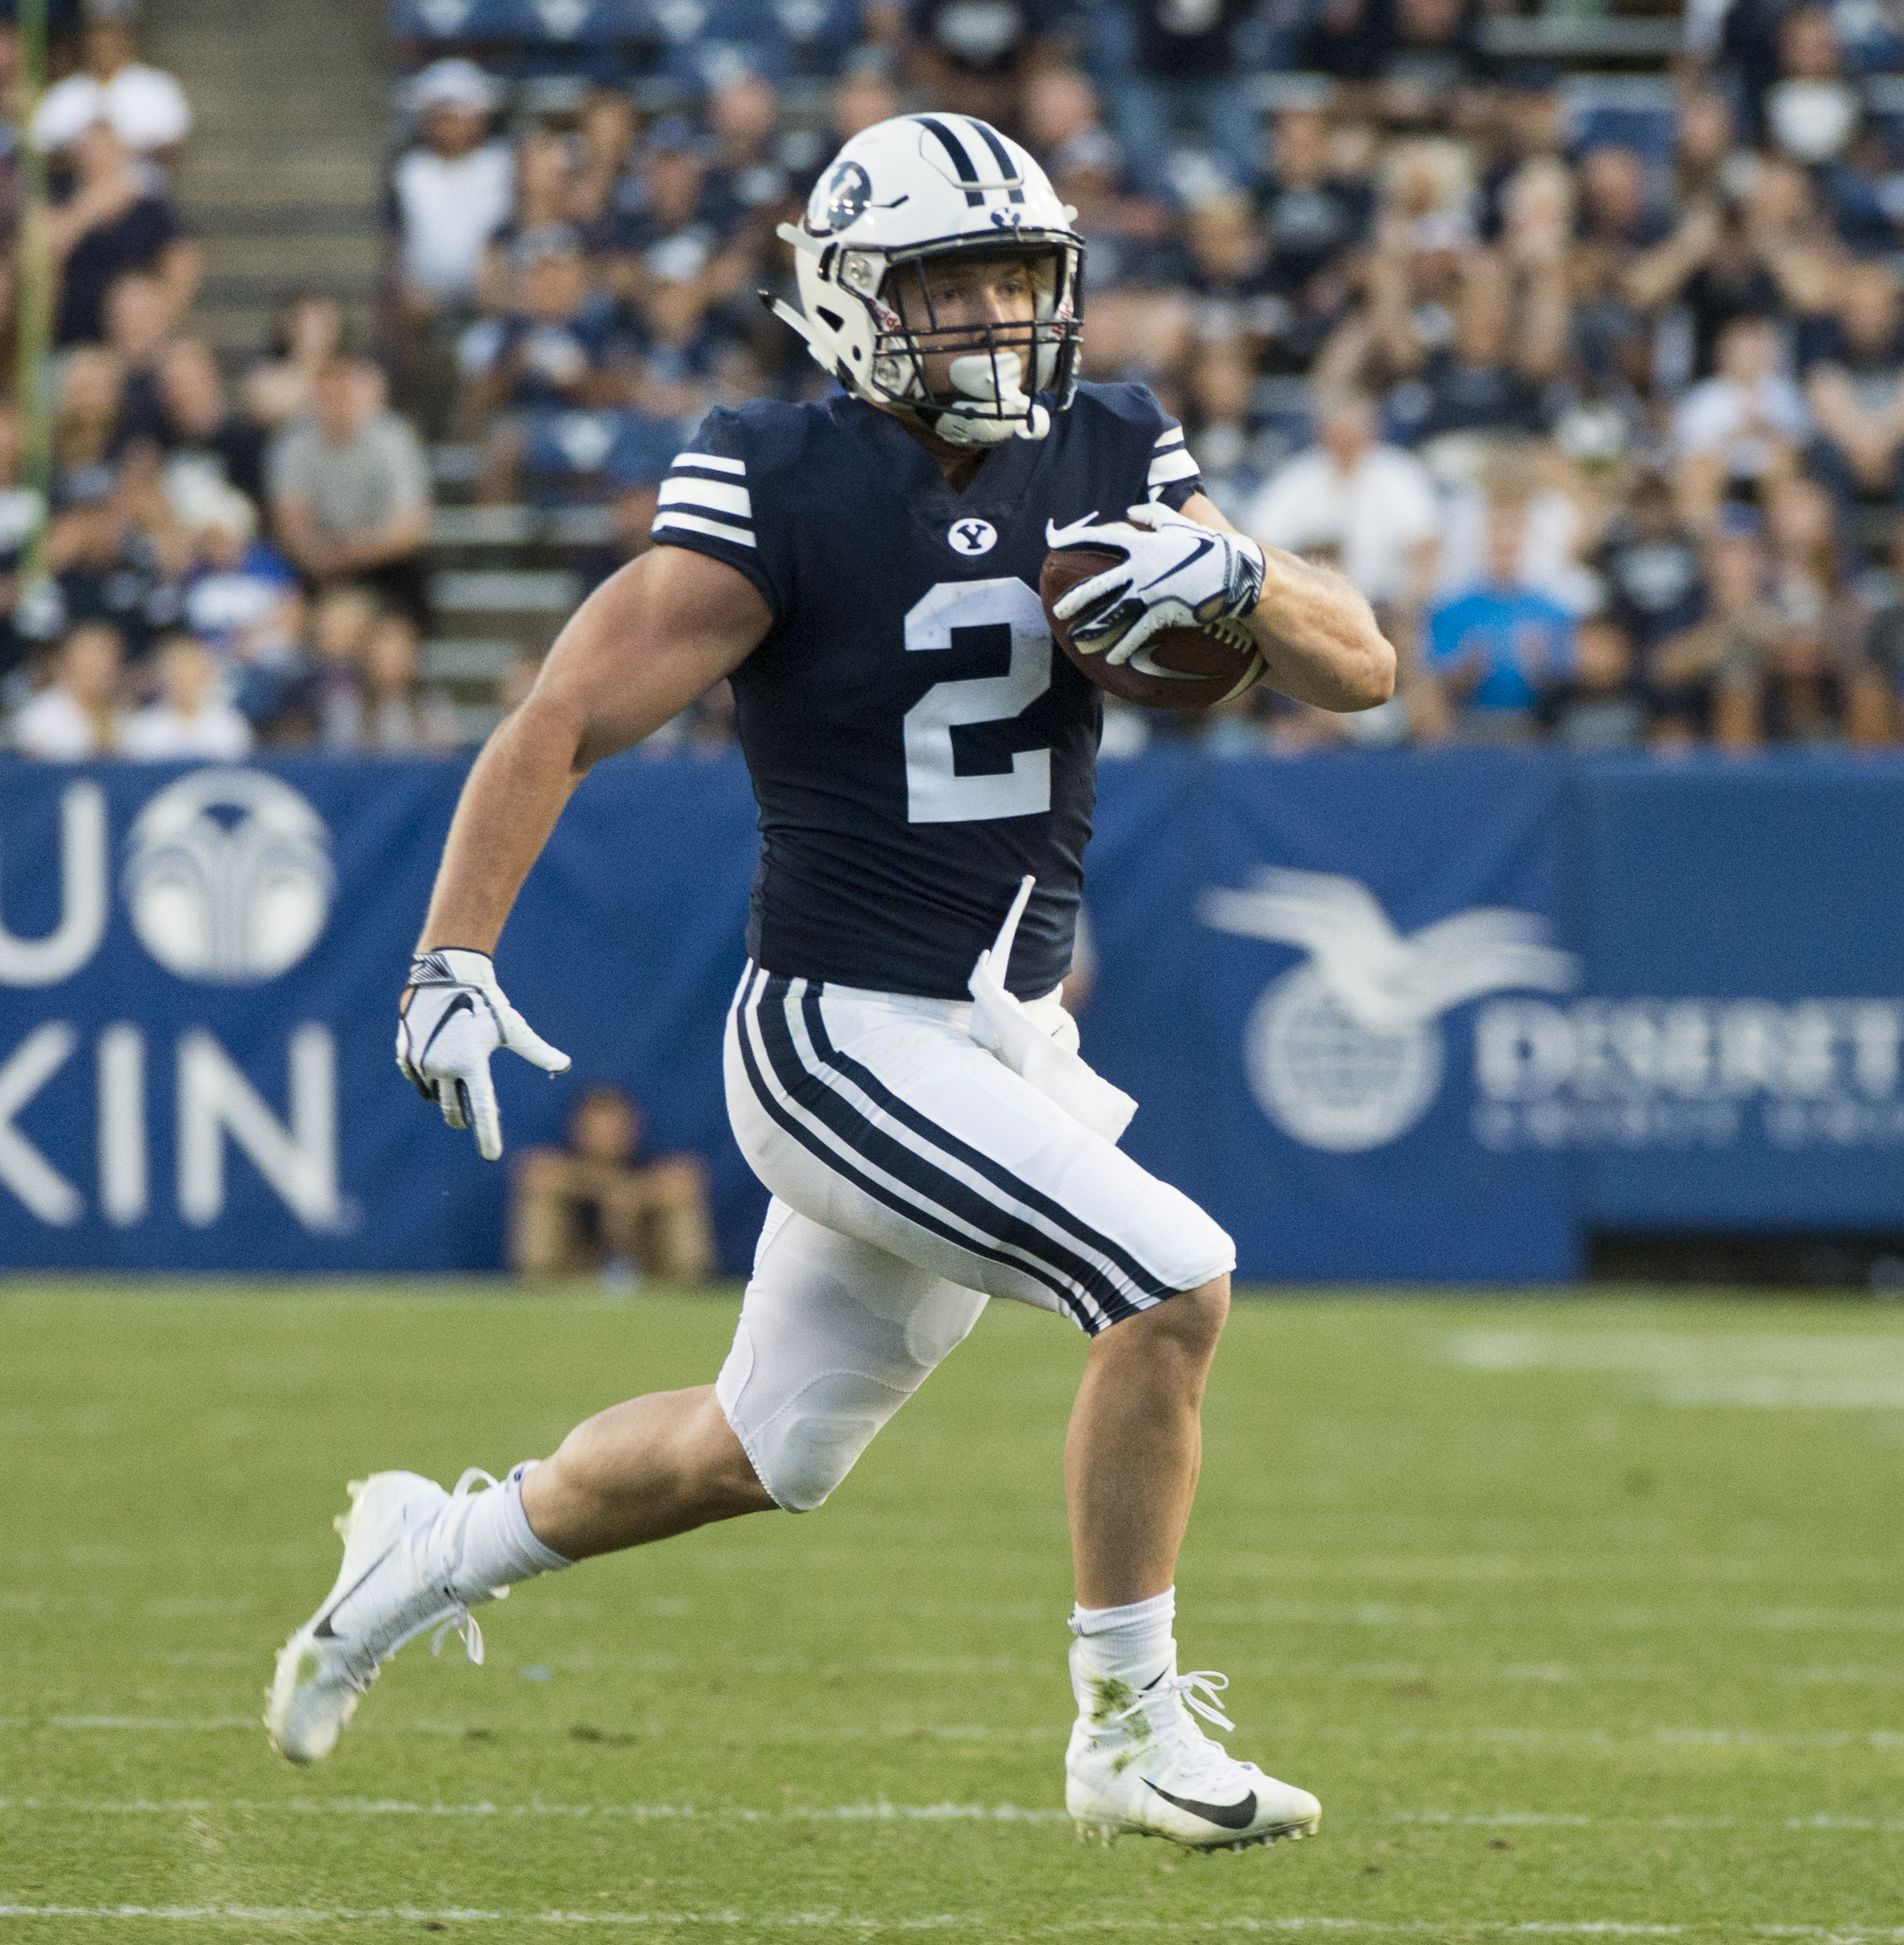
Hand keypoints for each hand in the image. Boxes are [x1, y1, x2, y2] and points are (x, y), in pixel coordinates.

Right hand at [395, 948, 570, 1160]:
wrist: (446, 977)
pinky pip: (418, 1079)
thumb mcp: (513, 1028)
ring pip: (434, 1095)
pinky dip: (429, 1077)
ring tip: (455, 1074)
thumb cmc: (485, 1003)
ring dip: (445, 1093)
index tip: (491, 1155)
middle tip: (468, 1119)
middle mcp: (444, 1068)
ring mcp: (421, 1063)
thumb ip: (537, 1050)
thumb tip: (564, 1065)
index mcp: (472, 1064)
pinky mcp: (406, 1056)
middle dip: (462, 1118)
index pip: (481, 1109)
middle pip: (453, 1111)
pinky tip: (438, 1060)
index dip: (487, 1134)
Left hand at [1047, 502, 1264, 666]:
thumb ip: (1151, 514)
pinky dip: (1123, 646)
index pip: (1098, 539)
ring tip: (1076, 641)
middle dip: (1075, 599)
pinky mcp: (1162, 612)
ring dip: (1092, 628)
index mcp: (1140, 543)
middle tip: (1057, 611)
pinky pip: (1137, 632)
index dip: (1073, 539)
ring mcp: (1149, 592)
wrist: (1233, 570)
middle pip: (1098, 584)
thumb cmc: (1205, 545)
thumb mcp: (1177, 523)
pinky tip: (1110, 659)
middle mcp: (1139, 568)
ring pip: (1112, 613)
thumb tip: (1130, 509)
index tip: (1051, 541)